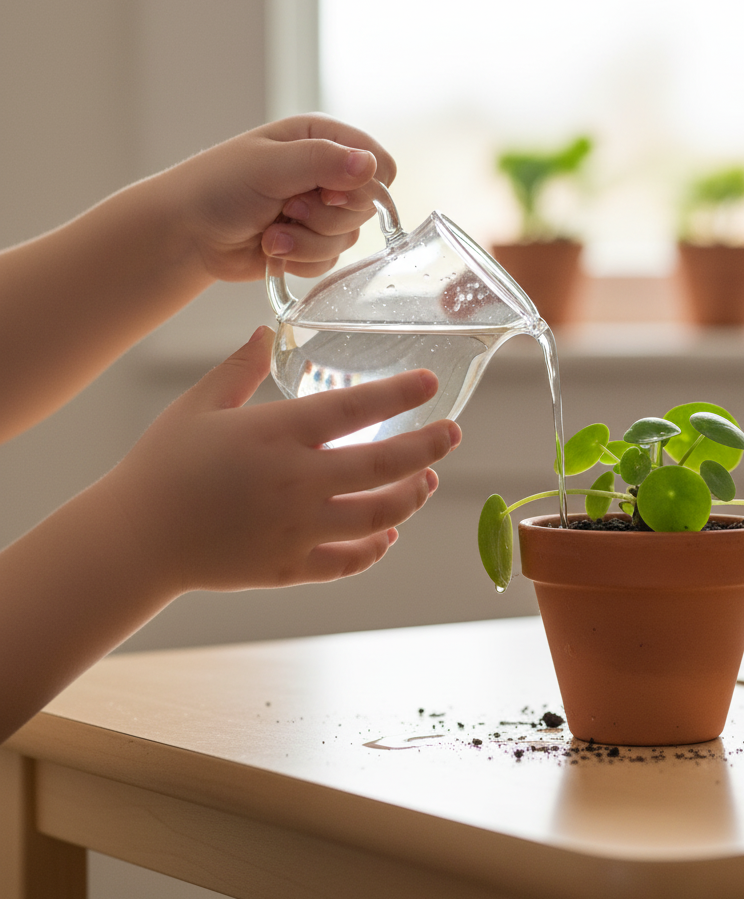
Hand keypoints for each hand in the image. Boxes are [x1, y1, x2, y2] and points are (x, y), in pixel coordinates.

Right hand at [103, 326, 459, 591]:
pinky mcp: (291, 566)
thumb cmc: (164, 465)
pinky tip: (388, 533)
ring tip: (427, 481)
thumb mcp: (199, 406)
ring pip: (377, 516)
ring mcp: (297, 528)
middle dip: (428, 447)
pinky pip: (349, 561)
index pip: (354, 408)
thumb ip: (240, 370)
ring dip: (412, 498)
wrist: (135, 537)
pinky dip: (376, 548)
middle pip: (383, 464)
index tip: (429, 383)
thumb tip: (264, 332)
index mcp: (276, 434)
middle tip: (453, 434)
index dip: (399, 394)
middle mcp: (296, 481)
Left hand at [165, 114, 397, 283]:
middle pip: (367, 207)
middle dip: (326, 216)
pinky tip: (272, 249)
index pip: (380, 164)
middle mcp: (327, 174)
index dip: (364, 186)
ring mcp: (320, 211)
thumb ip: (322, 162)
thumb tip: (370, 165)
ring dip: (307, 242)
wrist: (187, 231)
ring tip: (271, 233)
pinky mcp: (312, 244)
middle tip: (289, 208)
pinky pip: (330, 262)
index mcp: (322, 140)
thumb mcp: (270, 166)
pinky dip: (301, 260)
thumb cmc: (218, 186)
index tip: (328, 191)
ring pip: (348, 239)